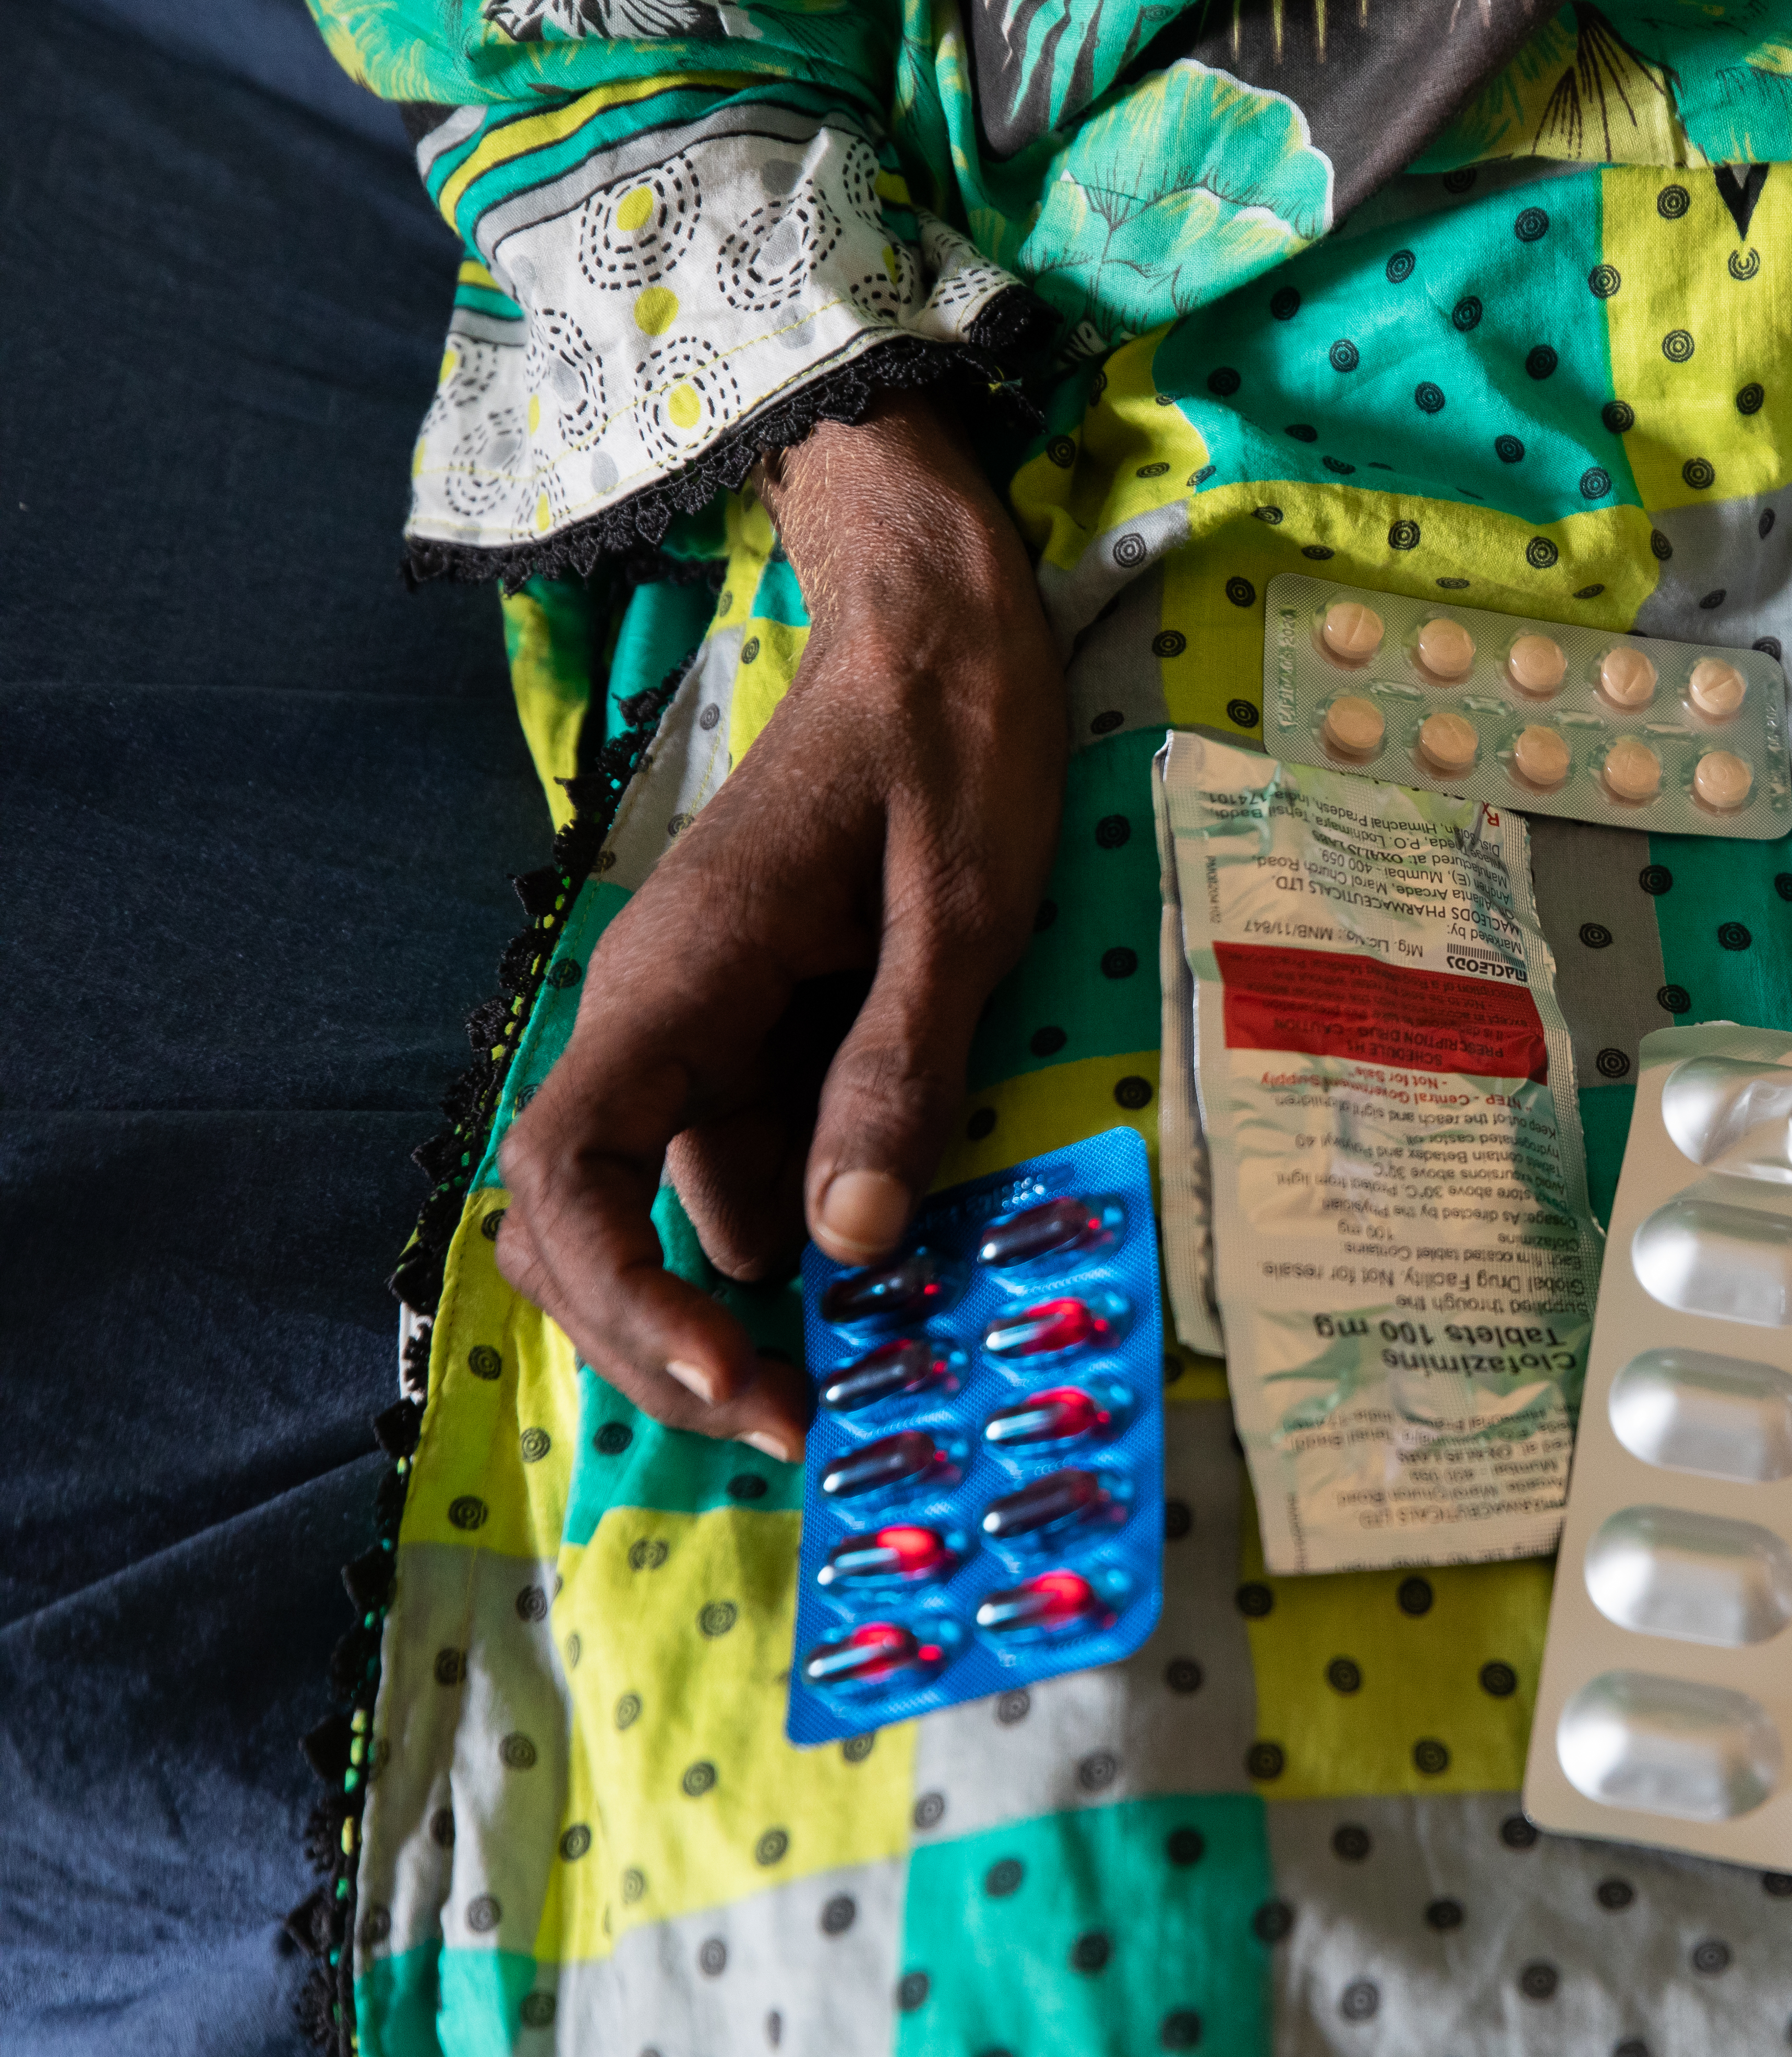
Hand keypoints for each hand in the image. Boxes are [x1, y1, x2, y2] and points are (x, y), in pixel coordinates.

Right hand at [494, 390, 1064, 1456]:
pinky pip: (747, 1168)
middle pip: (588, 1229)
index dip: (627, 1297)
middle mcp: (659, 1021)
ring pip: (675, 1215)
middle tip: (813, 1429)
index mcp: (677, 981)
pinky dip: (795, 1248)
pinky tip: (887, 1294)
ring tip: (865, 1385)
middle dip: (678, 1347)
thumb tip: (846, 1244)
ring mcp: (705, 1035)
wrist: (937, 627)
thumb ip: (899, 1067)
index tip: (735, 1376)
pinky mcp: (762, 1040)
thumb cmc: (953, 743)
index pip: (566, 1173)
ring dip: (739, 1312)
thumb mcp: (960, 908)